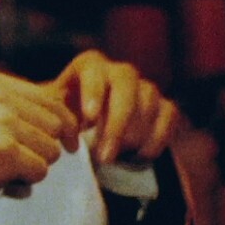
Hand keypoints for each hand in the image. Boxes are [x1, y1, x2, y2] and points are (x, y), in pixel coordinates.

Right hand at [0, 68, 78, 218]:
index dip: (60, 127)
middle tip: (14, 162)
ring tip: (0, 168)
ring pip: (52, 149)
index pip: (49, 101)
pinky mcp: (3, 148)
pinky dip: (24, 182)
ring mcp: (0, 119)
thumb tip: (70, 120)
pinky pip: (40, 170)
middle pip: (56, 124)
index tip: (65, 145)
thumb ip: (15, 108)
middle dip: (43, 148)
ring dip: (33, 166)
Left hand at [52, 50, 179, 165]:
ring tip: (117, 159)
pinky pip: (169, 114)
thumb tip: (71, 141)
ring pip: (148, 99)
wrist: (90, 125)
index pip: (93, 70)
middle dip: (117, 121)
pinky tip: (141, 156)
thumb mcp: (55, 113)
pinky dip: (158, 137)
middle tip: (105, 156)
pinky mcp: (164, 105)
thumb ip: (58, 120)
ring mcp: (144, 87)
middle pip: (126, 82)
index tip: (89, 120)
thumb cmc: (68, 115)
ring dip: (134, 133)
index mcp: (90, 66)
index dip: (93, 93)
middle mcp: (120, 71)